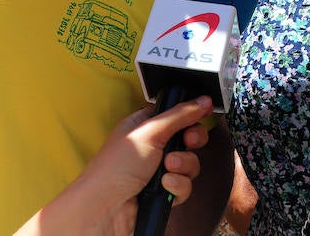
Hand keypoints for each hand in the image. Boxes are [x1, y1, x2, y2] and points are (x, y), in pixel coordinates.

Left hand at [29, 96, 212, 235]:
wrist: (106, 210)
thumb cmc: (114, 168)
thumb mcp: (149, 132)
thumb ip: (179, 115)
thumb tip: (202, 100)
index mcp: (144, 127)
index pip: (175, 115)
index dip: (189, 117)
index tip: (199, 117)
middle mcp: (152, 148)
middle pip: (187, 140)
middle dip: (190, 143)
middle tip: (186, 142)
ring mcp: (158, 171)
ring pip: (189, 164)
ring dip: (182, 166)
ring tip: (167, 169)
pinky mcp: (163, 193)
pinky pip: (184, 186)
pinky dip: (177, 187)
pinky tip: (164, 187)